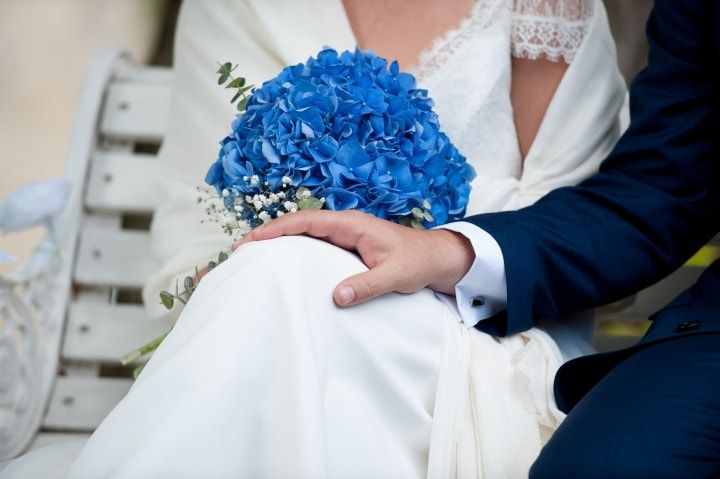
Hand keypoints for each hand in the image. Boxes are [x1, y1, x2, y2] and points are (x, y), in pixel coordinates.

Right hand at [232, 210, 474, 306]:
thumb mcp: (395, 275)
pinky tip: (284, 265)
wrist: (436, 258)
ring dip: (280, 242)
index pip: (307, 221)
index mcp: (351, 224)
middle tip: (241, 249)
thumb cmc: (417, 261)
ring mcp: (345, 236)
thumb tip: (336, 296)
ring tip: (254, 256)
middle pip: (299, 225)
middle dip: (269, 233)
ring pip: (305, 234)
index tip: (253, 239)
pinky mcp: (347, 248)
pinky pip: (315, 245)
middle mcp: (344, 226)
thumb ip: (367, 285)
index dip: (278, 228)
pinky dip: (295, 250)